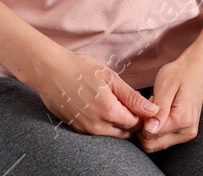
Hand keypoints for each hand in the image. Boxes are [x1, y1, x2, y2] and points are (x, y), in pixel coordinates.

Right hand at [24, 48, 159, 138]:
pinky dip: (103, 123)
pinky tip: (98, 106)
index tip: (138, 101)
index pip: (136, 123)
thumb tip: (153, 110)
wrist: (49, 71)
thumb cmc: (80, 69)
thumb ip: (132, 97)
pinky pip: (98, 132)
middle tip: (126, 101)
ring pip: (112, 134)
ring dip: (117, 123)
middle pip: (125, 132)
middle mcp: (97, 125)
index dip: (141, 113)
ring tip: (112, 102)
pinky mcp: (77, 129)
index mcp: (108, 111)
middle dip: (131, 120)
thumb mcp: (110, 77)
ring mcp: (85, 129)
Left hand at [135, 54, 202, 151]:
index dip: (141, 120)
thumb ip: (159, 109)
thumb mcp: (166, 86)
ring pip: (156, 144)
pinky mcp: (185, 134)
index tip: (147, 103)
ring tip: (155, 109)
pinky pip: (162, 140)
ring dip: (149, 130)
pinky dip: (156, 130)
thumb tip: (150, 130)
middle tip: (148, 107)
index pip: (149, 134)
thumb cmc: (179, 74)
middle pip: (152, 144)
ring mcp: (187, 134)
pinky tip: (159, 115)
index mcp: (182, 120)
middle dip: (143, 128)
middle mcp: (187, 131)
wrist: (197, 71)